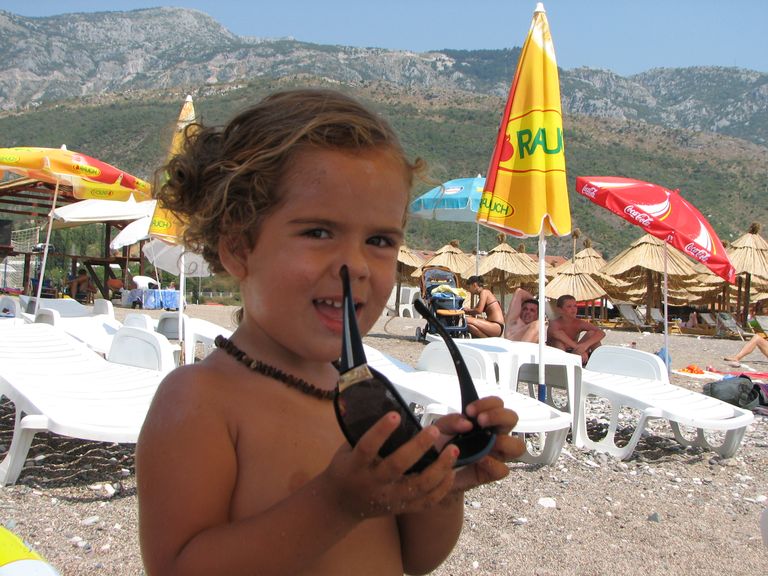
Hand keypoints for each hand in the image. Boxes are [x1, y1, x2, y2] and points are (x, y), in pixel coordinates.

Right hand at [324, 412, 459, 518]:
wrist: (342, 504)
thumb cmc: (346, 468)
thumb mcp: (346, 450)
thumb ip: (363, 434)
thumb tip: (384, 403)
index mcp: (355, 466)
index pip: (367, 447)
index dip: (381, 431)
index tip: (395, 413)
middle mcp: (372, 484)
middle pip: (397, 466)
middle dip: (418, 447)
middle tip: (435, 430)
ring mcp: (389, 499)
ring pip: (418, 486)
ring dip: (439, 468)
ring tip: (454, 450)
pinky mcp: (402, 508)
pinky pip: (427, 501)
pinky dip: (442, 488)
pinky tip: (451, 472)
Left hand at [432, 397, 524, 492]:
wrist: (434, 471)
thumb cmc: (441, 447)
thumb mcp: (440, 429)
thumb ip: (451, 421)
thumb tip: (467, 423)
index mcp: (485, 421)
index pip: (497, 404)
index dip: (488, 403)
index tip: (470, 410)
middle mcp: (495, 435)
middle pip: (512, 419)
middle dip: (498, 416)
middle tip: (480, 420)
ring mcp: (496, 454)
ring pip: (518, 446)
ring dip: (504, 441)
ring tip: (486, 441)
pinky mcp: (492, 472)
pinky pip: (503, 469)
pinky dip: (492, 464)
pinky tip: (479, 459)